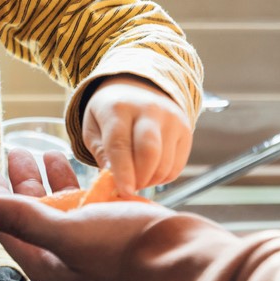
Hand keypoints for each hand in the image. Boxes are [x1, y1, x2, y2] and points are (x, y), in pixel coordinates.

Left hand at [0, 149, 171, 280]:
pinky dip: (73, 186)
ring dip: (45, 180)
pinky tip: (70, 164)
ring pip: (58, 212)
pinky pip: (83, 211)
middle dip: (18, 183)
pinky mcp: (112, 239)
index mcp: (49, 268)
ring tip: (37, 150)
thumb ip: (20, 219)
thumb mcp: (68, 232)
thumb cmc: (128, 250)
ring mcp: (90, 251)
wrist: (186, 262)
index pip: (7, 228)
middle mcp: (66, 263)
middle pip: (31, 218)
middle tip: (13, 152)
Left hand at [81, 75, 191, 195]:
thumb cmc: (110, 115)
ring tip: (136, 178)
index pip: (120, 143)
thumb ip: (100, 152)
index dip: (122, 171)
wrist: (138, 89)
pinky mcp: (186, 130)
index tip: (123, 191)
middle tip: (129, 188)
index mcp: (118, 108)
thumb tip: (112, 177)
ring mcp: (171, 119)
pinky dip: (162, 178)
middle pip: (149, 152)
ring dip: (150, 181)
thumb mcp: (93, 127)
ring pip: (165, 163)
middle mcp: (148, 110)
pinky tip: (150, 172)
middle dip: (139, 178)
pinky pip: (177, 167)